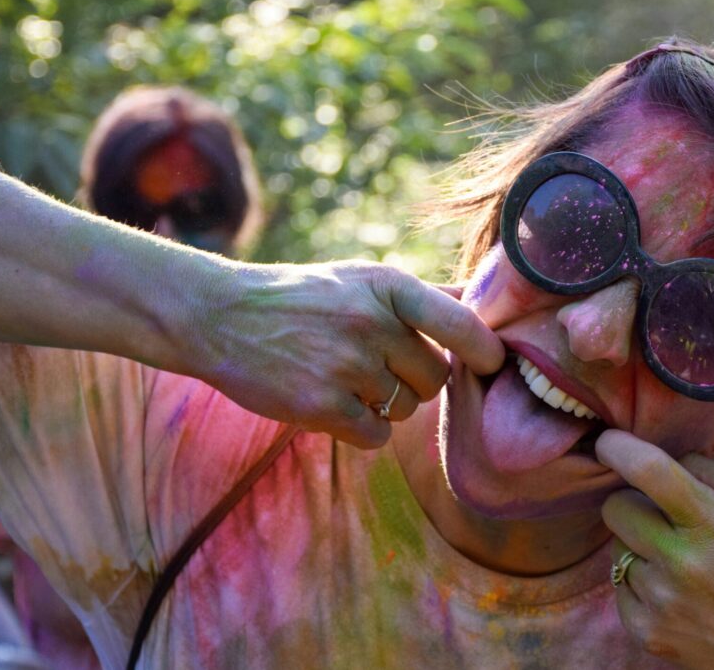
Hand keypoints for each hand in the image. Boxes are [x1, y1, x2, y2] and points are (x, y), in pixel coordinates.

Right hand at [183, 259, 503, 446]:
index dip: (486, 350)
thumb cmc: (303, 298)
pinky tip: (337, 405)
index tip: (493, 363)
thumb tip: (485, 302)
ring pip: (407, 408)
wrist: (220, 316)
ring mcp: (345, 365)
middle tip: (383, 367)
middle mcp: (371, 323)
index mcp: (387, 286)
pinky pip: (376, 435)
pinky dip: (364, 428)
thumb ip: (422, 296)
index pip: (461, 323)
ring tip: (348, 379)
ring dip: (388, 404)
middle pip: (436, 376)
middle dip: (418, 380)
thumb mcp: (361, 278)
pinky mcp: (320, 405)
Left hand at [596, 430, 713, 669]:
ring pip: (616, 547)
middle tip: (656, 512)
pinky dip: (638, 582)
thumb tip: (668, 450)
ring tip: (676, 559)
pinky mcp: (645, 632)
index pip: (651, 472)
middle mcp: (682, 562)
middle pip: (616, 507)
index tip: (608, 442)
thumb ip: (712, 470)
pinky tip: (671, 589)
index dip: (620, 449)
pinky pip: (618, 586)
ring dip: (638, 545)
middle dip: (631, 501)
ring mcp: (660, 600)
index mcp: (712, 524)